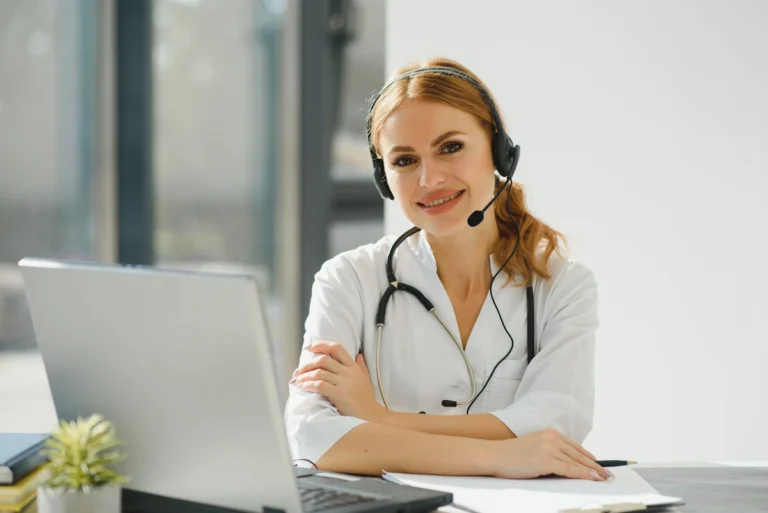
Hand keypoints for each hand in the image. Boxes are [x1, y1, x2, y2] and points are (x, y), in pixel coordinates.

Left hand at [290, 341, 386, 421]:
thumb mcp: (365, 378)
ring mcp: (344, 383)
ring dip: (305, 376)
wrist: (372, 415)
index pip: (336, 348)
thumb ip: (361, 366)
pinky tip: (303, 387)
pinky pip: (319, 385)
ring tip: (298, 381)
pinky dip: (308, 385)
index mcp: (353, 366)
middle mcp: (348, 372)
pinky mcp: (339, 395)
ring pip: (319, 373)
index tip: (310, 348)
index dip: (321, 345)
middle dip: (308, 364)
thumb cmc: (366, 399)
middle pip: (323, 360)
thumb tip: (358, 355)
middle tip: (300, 370)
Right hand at [491, 428, 611, 480]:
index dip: (589, 457)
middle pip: (579, 453)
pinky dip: (583, 474)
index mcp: (549, 433)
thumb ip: (550, 451)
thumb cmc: (511, 455)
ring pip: (577, 462)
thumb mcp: (534, 447)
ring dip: (593, 471)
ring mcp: (549, 448)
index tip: (598, 464)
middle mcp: (551, 438)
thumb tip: (565, 464)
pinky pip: (570, 469)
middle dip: (595, 465)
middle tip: (607, 473)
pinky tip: (592, 478)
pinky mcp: (546, 459)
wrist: (495, 455)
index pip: (575, 446)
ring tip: (603, 478)